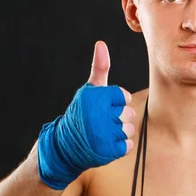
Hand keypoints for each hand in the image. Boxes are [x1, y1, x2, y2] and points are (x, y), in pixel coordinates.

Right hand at [38, 40, 136, 189]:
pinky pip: (128, 145)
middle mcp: (96, 116)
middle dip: (119, 117)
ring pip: (129, 129)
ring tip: (104, 133)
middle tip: (102, 122)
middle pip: (128, 113)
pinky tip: (108, 144)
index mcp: (92, 98)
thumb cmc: (81, 114)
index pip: (123, 96)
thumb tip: (101, 43)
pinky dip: (121, 146)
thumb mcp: (89, 90)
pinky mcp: (107, 151)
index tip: (104, 107)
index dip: (116, 102)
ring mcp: (102, 135)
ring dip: (120, 133)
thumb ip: (99, 68)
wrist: (66, 145)